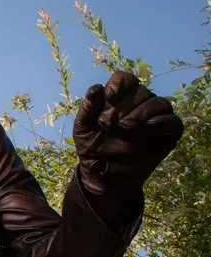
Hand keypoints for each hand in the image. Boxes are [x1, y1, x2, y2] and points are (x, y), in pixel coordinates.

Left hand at [74, 71, 183, 194]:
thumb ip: (87, 109)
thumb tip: (96, 89)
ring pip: (159, 103)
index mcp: (119, 100)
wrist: (102, 176)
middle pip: (141, 91)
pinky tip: (150, 126)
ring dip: (141, 112)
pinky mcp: (166, 136)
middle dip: (123, 106)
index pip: (125, 79)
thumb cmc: (92, 150)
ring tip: (125, 127)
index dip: (119, 84)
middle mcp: (139, 105)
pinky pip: (174, 123)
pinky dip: (164, 122)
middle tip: (108, 124)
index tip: (109, 98)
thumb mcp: (82, 130)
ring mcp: (154, 119)